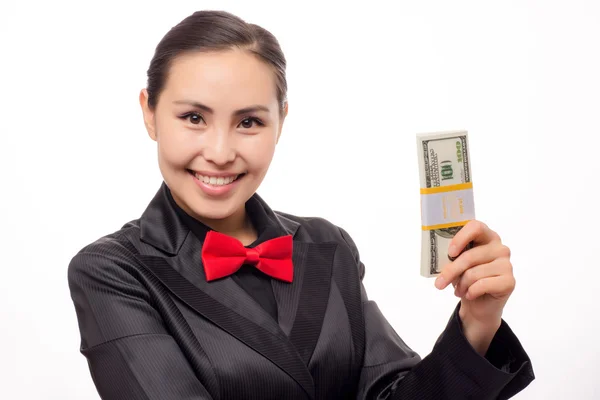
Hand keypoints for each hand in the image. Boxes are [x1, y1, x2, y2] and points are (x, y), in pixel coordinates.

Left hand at [434, 220, 515, 354]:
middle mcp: (499, 248)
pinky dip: (471, 292)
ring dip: (461, 285)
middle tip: (439, 283)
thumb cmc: (467, 278)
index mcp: (486, 237)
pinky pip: (482, 285)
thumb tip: (440, 256)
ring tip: (459, 290)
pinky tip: (470, 294)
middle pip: (470, 256)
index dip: (461, 238)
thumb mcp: (456, 264)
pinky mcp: (509, 281)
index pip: (475, 227)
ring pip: (473, 273)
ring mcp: (506, 264)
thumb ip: (452, 255)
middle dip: (451, 271)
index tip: (450, 252)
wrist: (480, 304)